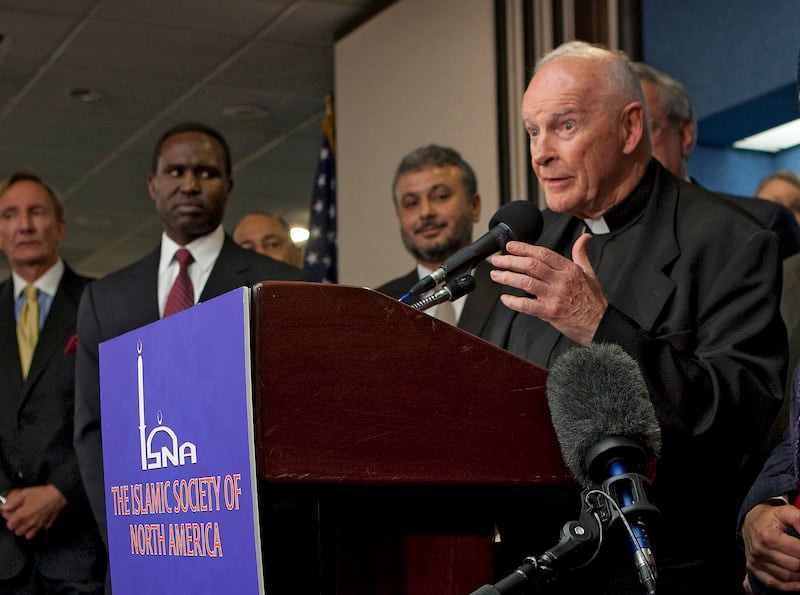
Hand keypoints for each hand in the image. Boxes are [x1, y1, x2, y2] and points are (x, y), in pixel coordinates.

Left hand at [0, 485, 67, 539]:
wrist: (59, 494)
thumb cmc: (43, 493)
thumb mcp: (25, 494)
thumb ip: (13, 502)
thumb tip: (4, 507)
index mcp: (22, 515)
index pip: (10, 526)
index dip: (9, 521)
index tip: (11, 516)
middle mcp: (29, 523)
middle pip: (18, 532)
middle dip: (17, 527)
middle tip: (19, 520)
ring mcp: (39, 525)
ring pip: (28, 536)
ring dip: (27, 531)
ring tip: (27, 524)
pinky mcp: (48, 524)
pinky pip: (42, 531)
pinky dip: (40, 530)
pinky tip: (39, 524)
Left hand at [490, 233, 606, 344]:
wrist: (598, 323)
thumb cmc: (592, 300)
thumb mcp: (589, 273)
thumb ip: (581, 254)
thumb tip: (584, 238)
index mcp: (569, 269)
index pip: (543, 254)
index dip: (524, 248)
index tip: (510, 246)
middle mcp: (561, 281)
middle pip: (531, 266)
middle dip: (511, 261)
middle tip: (497, 259)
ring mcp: (555, 296)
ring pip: (526, 282)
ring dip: (508, 277)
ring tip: (496, 274)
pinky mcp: (549, 312)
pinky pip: (527, 305)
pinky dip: (513, 302)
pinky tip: (505, 298)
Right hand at [742, 502, 799, 590]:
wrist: (749, 521)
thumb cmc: (770, 518)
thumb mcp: (786, 512)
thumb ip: (799, 520)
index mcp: (768, 536)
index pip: (798, 551)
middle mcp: (760, 550)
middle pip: (795, 565)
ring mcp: (756, 561)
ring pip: (786, 576)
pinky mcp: (753, 568)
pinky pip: (774, 583)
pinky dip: (789, 586)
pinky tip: (799, 583)